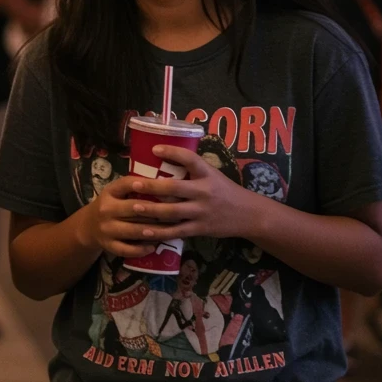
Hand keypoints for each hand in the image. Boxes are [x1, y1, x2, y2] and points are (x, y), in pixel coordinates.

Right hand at [79, 175, 178, 259]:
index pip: (127, 184)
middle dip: (157, 211)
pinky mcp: (109, 245)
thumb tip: (168, 181)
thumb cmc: (112, 205)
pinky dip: (142, 249)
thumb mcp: (117, 192)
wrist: (89, 226)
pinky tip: (154, 246)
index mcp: (110, 192)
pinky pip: (127, 249)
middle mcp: (106, 209)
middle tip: (177, 212)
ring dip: (154, 231)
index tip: (167, 185)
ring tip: (170, 230)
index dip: (147, 184)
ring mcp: (106, 228)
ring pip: (134, 230)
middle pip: (135, 209)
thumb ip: (135, 187)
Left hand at [119, 143, 258, 244]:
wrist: (248, 214)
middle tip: (135, 183)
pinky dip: (160, 232)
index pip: (190, 159)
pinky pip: (176, 231)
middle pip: (175, 188)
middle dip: (153, 186)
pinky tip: (145, 231)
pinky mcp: (200, 229)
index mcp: (207, 174)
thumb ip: (193, 169)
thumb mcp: (213, 174)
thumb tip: (164, 158)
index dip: (172, 152)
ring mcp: (201, 212)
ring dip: (151, 210)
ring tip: (133, 207)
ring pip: (172, 211)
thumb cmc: (225, 190)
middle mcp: (204, 192)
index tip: (155, 149)